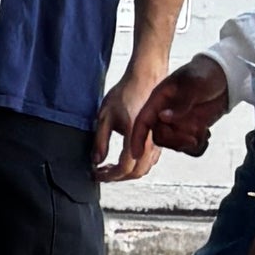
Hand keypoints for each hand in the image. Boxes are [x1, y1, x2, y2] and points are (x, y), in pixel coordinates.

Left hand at [94, 55, 170, 181]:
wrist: (145, 78)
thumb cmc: (125, 94)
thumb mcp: (105, 116)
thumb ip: (100, 141)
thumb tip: (96, 161)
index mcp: (135, 137)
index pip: (123, 168)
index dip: (108, 175)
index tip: (95, 174)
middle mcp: (149, 142)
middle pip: (135, 173)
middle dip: (116, 177)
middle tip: (101, 172)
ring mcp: (157, 141)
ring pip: (144, 168)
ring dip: (126, 172)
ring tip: (109, 166)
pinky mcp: (159, 138)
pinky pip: (149, 160)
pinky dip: (135, 165)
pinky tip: (123, 157)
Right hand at [125, 52, 232, 169]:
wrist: (225, 77)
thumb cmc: (205, 73)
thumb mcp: (193, 84)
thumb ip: (180, 102)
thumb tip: (163, 117)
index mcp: (159, 100)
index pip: (143, 120)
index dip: (137, 137)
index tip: (136, 154)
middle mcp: (165, 113)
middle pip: (160, 137)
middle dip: (176, 141)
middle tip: (194, 137)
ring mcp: (178, 123)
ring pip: (175, 144)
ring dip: (189, 143)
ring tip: (203, 130)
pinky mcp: (190, 130)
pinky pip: (189, 148)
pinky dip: (198, 146)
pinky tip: (206, 134)